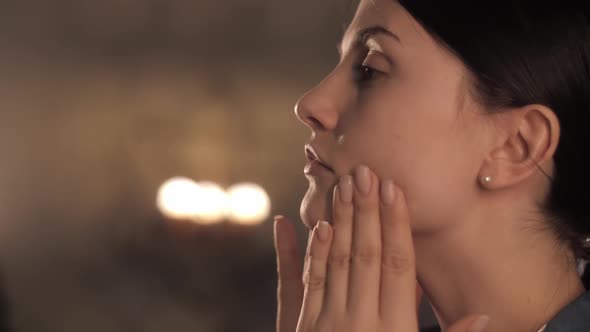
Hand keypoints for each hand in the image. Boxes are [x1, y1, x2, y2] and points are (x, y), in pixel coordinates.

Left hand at [274, 165, 489, 331]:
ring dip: (340, 222)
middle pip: (366, 255)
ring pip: (336, 262)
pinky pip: (308, 285)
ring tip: (344, 186)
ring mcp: (328, 324)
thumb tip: (485, 316)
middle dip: (366, 212)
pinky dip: (313, 254)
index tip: (394, 190)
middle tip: (366, 172)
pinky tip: (317, 227)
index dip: (396, 225)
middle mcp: (361, 322)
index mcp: (395, 330)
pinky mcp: (304, 329)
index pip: (398, 265)